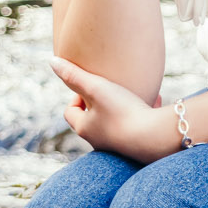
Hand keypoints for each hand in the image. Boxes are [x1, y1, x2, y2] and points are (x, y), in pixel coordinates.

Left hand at [50, 55, 179, 161]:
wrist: (155, 138)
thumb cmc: (122, 112)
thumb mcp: (96, 88)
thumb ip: (74, 75)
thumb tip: (52, 62)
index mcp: (85, 129)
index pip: (70, 112)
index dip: (76, 96)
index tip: (90, 86)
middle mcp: (99, 141)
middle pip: (91, 119)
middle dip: (99, 102)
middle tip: (109, 89)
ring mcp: (118, 145)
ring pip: (114, 123)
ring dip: (120, 107)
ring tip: (131, 94)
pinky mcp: (138, 145)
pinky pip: (136, 126)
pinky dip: (140, 113)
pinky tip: (155, 100)